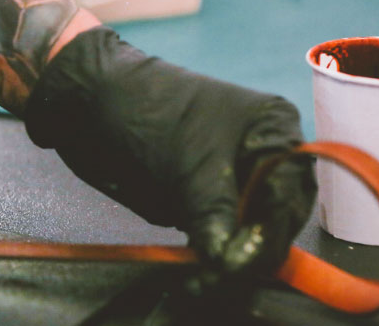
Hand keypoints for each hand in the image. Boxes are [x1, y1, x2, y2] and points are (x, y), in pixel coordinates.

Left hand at [25, 28, 316, 313]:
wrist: (89, 101)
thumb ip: (216, 216)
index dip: (270, 234)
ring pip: (247, 227)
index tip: (239, 265)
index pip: (290, 194)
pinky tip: (197, 262)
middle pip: (274, 215)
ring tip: (203, 276)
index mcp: (271, 129)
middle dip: (250, 249)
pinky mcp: (204, 191)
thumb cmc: (145, 117)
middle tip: (218, 276)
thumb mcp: (187, 167)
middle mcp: (259, 152)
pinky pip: (218, 228)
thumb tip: (233, 263)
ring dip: (229, 254)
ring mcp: (230, 173)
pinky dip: (209, 247)